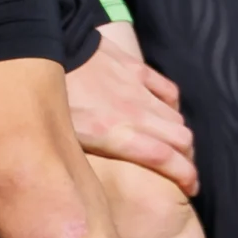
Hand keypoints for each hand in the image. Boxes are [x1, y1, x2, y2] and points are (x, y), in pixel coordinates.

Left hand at [64, 20, 194, 195]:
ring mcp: (138, 89)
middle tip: (181, 169)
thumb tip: (85, 186)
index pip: (163, 158)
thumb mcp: (62, 139)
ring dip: (179, 135)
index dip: (185, 175)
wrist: (45, 49)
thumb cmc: (48, 101)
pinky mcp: (137, 69)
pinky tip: (165, 113)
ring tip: (172, 146)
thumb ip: (83, 160)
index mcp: (114, 134)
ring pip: (177, 118)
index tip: (192, 188)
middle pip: (181, 140)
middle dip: (187, 159)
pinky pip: (169, 91)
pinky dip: (172, 106)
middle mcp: (134, 113)